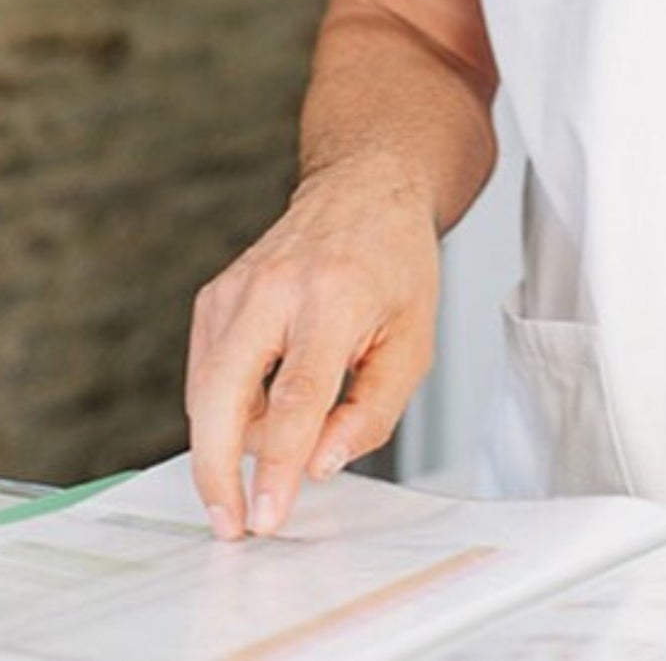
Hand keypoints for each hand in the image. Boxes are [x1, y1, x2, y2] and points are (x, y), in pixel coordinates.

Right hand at [186, 162, 440, 539]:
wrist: (365, 188)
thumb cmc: (394, 263)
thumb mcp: (414, 340)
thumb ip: (372, 412)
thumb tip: (318, 465)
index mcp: (334, 296)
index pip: (296, 396)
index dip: (277, 465)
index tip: (265, 517)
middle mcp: (275, 287)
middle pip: (224, 394)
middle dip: (217, 471)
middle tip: (231, 524)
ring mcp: (236, 287)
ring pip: (206, 390)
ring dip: (227, 440)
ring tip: (276, 447)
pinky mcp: (214, 295)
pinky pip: (205, 372)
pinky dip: (224, 407)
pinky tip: (263, 405)